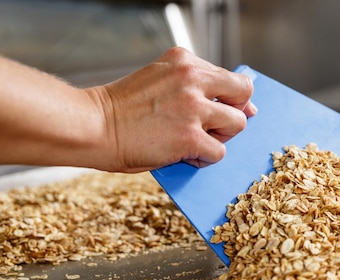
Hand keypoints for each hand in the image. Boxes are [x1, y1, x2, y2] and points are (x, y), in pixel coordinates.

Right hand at [87, 47, 255, 171]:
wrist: (92, 126)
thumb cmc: (122, 109)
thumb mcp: (160, 80)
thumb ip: (196, 86)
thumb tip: (246, 108)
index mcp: (184, 61)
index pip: (231, 78)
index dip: (233, 97)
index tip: (224, 109)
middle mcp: (192, 78)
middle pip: (243, 95)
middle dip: (232, 114)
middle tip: (209, 127)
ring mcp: (193, 108)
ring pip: (237, 123)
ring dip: (220, 137)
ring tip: (194, 140)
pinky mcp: (190, 136)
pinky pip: (219, 151)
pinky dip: (204, 159)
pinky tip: (184, 155)